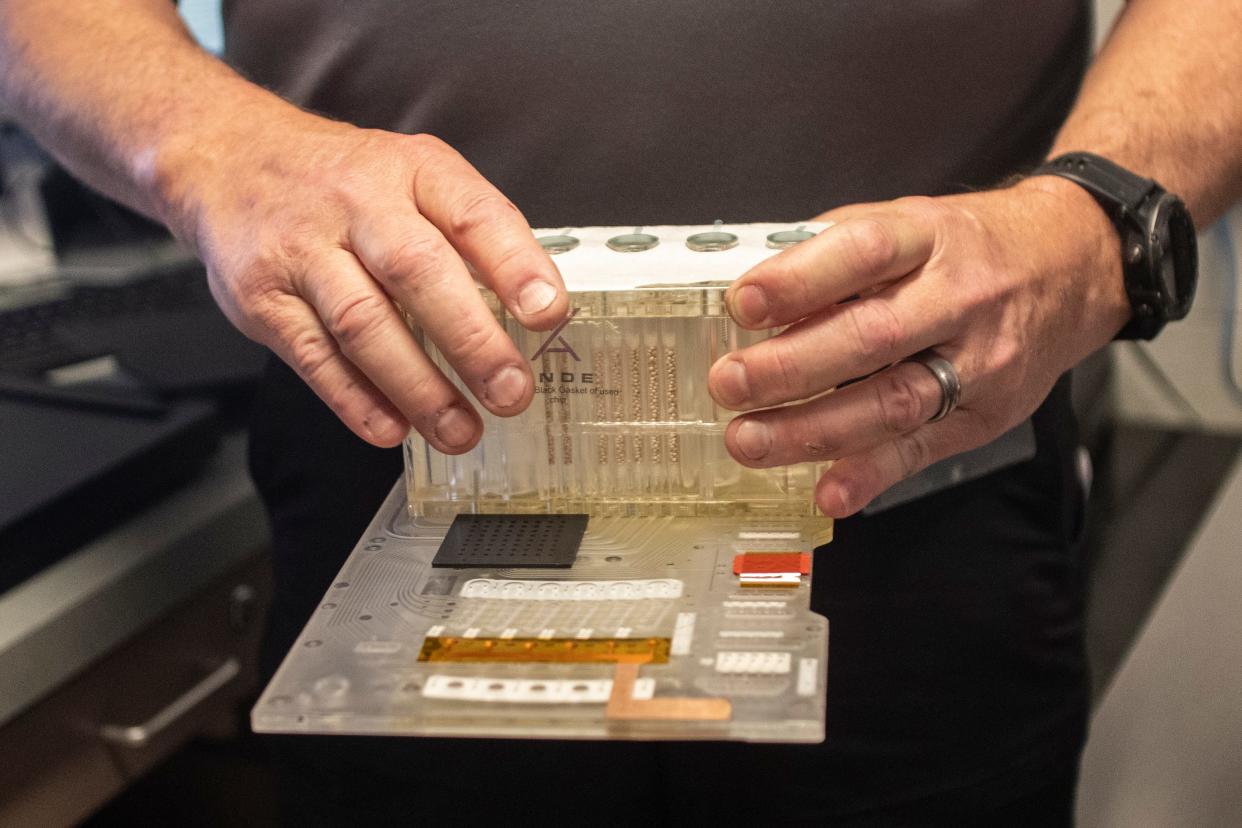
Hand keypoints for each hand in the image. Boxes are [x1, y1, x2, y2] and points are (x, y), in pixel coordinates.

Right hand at [156, 109, 566, 451]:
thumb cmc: (344, 183)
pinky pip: (313, 356)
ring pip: (364, 323)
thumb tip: (533, 315)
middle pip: (418, 272)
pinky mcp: (262, 298)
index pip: (473, 214)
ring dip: (418, 387)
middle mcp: (357, 204)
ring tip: (460, 430)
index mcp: (412, 171)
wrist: (229, 161)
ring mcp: (303, 250)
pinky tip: (391, 428)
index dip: (516, 265)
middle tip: (510, 392)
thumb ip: (469, 236)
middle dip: (471, 341)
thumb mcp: (414, 178)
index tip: (549, 313)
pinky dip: (355, 400)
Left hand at [708, 179, 1129, 516]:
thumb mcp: (909, 221)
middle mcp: (960, 298)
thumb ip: (836, 251)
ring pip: (892, 403)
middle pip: (872, 338)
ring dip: (813, 430)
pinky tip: (828, 489)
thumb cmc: (970, 245)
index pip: (863, 252)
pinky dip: (870, 475)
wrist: (1072, 266)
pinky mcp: (985, 414)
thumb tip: (754, 295)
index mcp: (930, 237)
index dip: (800, 280)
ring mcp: (979, 361)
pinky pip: (922, 449)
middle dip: (791, 367)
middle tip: (730, 383)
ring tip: (750, 440)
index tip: (743, 304)